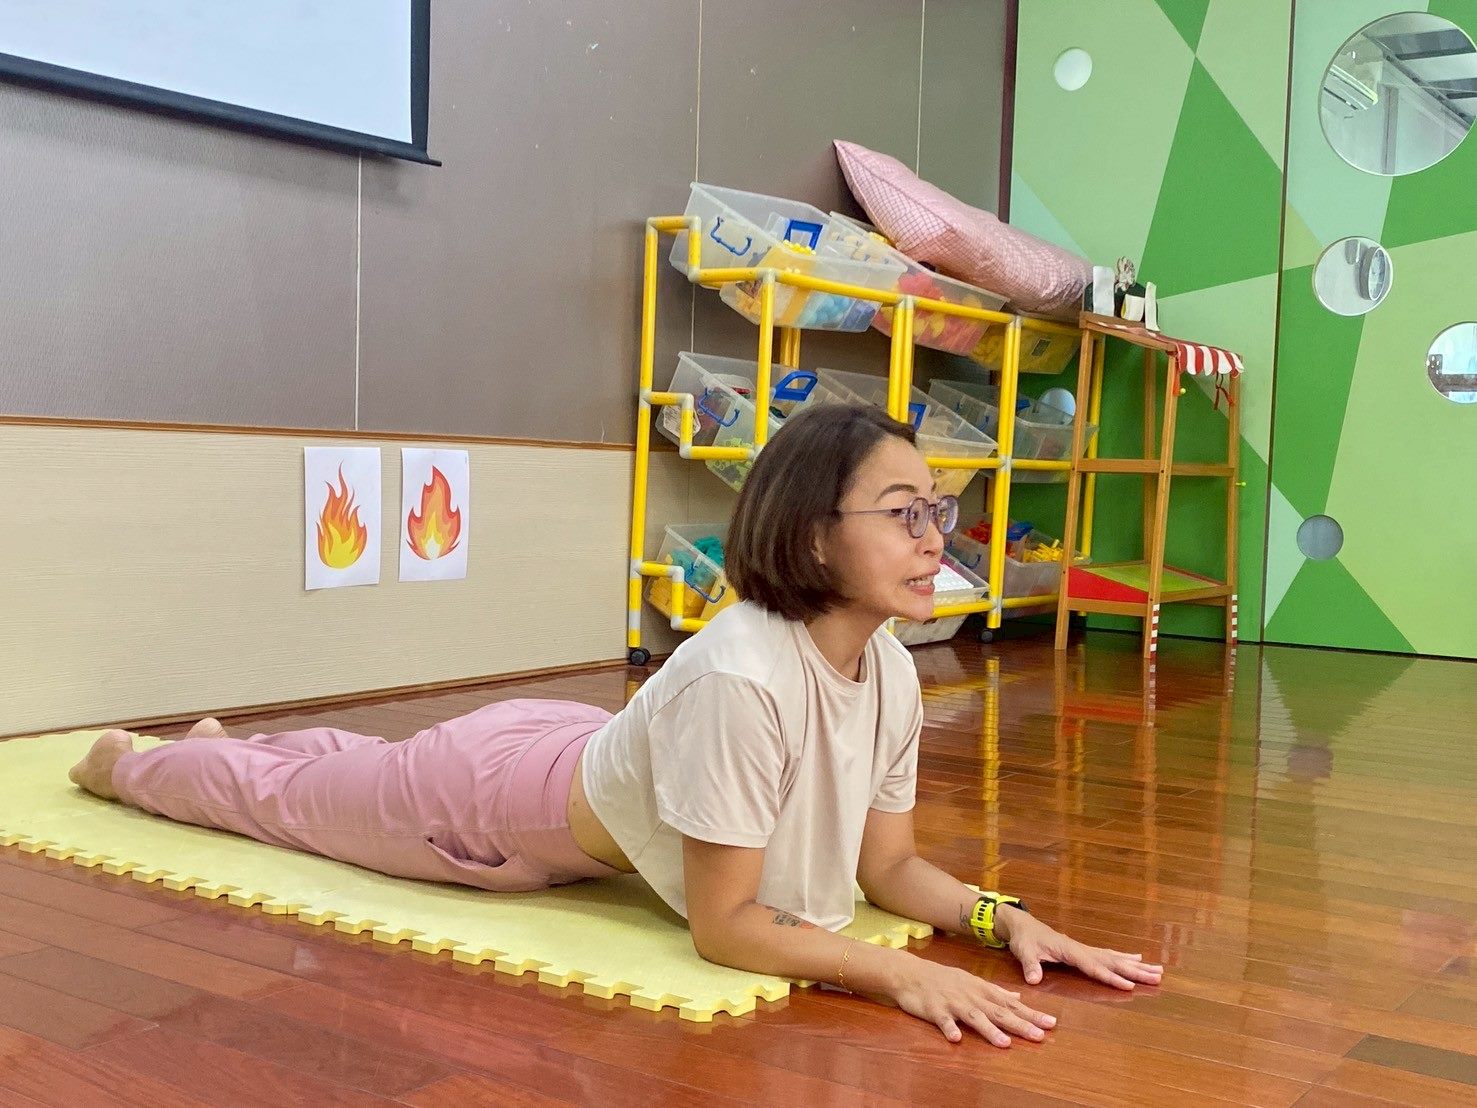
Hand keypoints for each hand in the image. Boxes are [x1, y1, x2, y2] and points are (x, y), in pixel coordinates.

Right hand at [888, 954, 1057, 1045]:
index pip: (1011, 1003)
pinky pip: (943, 1021)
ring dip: (989, 1030)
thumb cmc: (944, 979)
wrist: (911, 973)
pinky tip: (956, 1038)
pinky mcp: (934, 1010)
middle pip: (998, 1011)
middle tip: (1040, 1035)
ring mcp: (953, 1003)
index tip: (1051, 1023)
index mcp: (981, 990)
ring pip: (974, 1017)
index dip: (1031, 1013)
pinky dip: (949, 1028)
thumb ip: (995, 991)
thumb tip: (1018, 996)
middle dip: (1020, 1024)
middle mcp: (971, 996)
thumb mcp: (972, 981)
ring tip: (1005, 1043)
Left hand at [1001, 907, 1162, 989]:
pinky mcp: (1083, 950)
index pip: (1094, 967)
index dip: (1111, 977)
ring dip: (1136, 965)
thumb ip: (1030, 965)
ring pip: (1115, 958)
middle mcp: (1082, 949)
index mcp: (1070, 950)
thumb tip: (1034, 979)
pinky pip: (1109, 955)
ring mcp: (1085, 949)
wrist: (1022, 925)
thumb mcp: (1024, 952)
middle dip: (1135, 971)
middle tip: (1158, 977)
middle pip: (1112, 961)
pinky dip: (1124, 958)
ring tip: (1158, 971)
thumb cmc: (1024, 939)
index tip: (1130, 986)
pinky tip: (1138, 959)